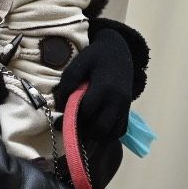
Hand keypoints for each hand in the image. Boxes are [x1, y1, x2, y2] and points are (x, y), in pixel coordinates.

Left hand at [54, 19, 149, 143]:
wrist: (118, 52)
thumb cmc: (95, 57)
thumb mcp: (79, 63)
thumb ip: (68, 83)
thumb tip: (60, 106)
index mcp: (105, 86)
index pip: (87, 110)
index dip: (71, 116)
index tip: (60, 118)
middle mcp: (117, 99)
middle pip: (101, 127)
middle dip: (84, 131)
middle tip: (71, 126)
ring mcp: (125, 106)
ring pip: (111, 133)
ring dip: (96, 136)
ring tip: (83, 128)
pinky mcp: (127, 110)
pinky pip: (120, 130)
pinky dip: (107, 134)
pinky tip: (95, 128)